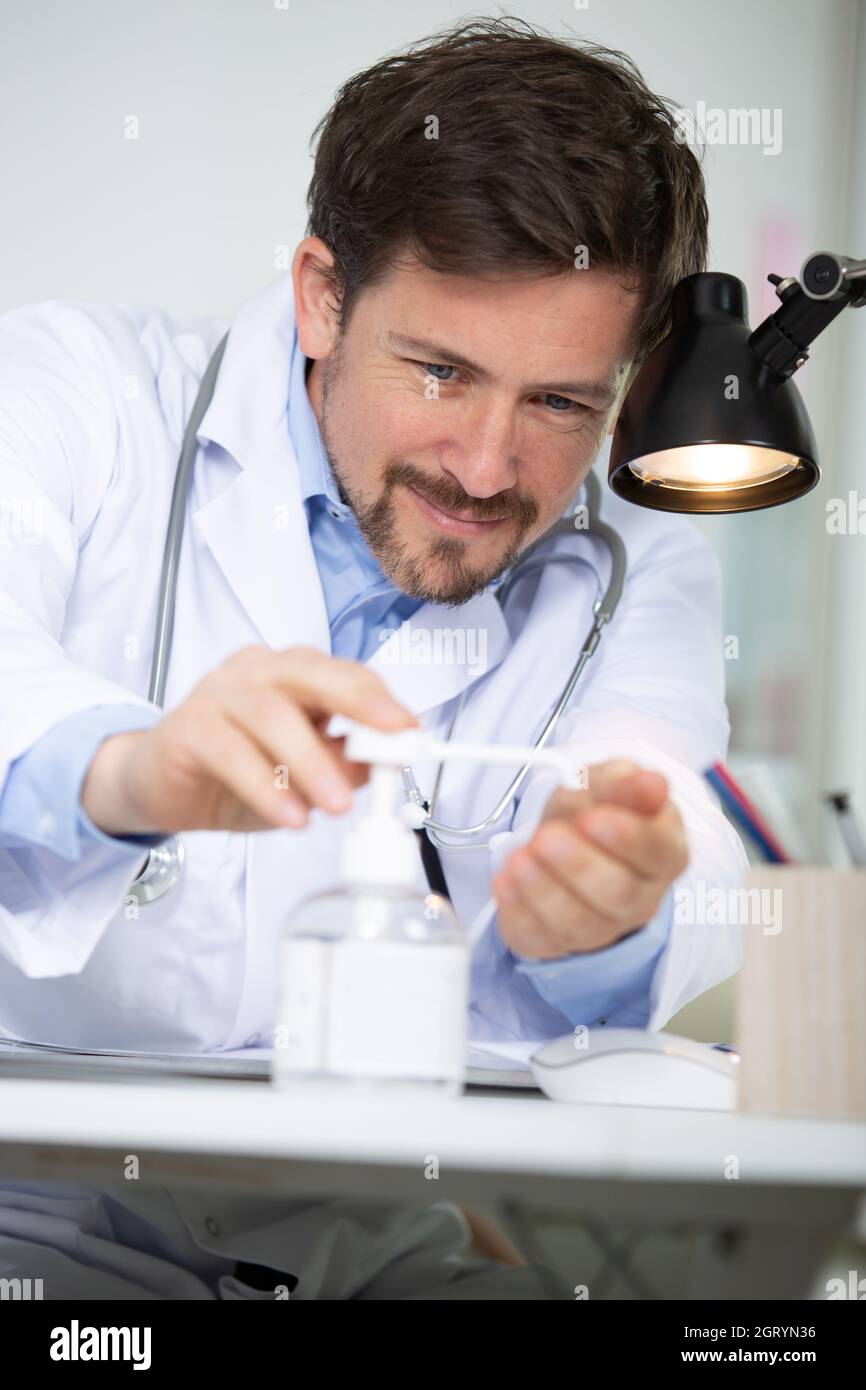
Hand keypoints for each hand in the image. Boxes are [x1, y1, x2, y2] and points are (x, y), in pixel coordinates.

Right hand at [81, 645, 416, 835]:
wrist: (158, 787)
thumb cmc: (235, 773)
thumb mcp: (302, 777)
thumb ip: (342, 765)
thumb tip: (384, 765)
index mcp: (292, 674)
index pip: (345, 675)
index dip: (382, 702)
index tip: (412, 733)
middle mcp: (257, 671)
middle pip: (312, 674)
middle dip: (358, 704)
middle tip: (391, 741)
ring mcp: (218, 691)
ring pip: (273, 715)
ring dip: (311, 763)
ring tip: (337, 806)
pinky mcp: (188, 725)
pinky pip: (232, 752)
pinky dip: (265, 786)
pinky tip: (290, 816)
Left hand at [491, 759, 688, 958]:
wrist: (560, 839)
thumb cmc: (591, 812)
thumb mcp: (606, 783)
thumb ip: (625, 783)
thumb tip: (653, 784)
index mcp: (662, 851)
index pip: (658, 851)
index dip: (628, 837)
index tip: (594, 817)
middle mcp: (639, 897)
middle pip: (620, 893)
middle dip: (580, 865)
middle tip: (548, 836)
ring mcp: (601, 926)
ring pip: (579, 921)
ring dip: (545, 890)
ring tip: (520, 858)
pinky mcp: (557, 942)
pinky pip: (540, 937)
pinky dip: (519, 909)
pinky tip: (506, 881)